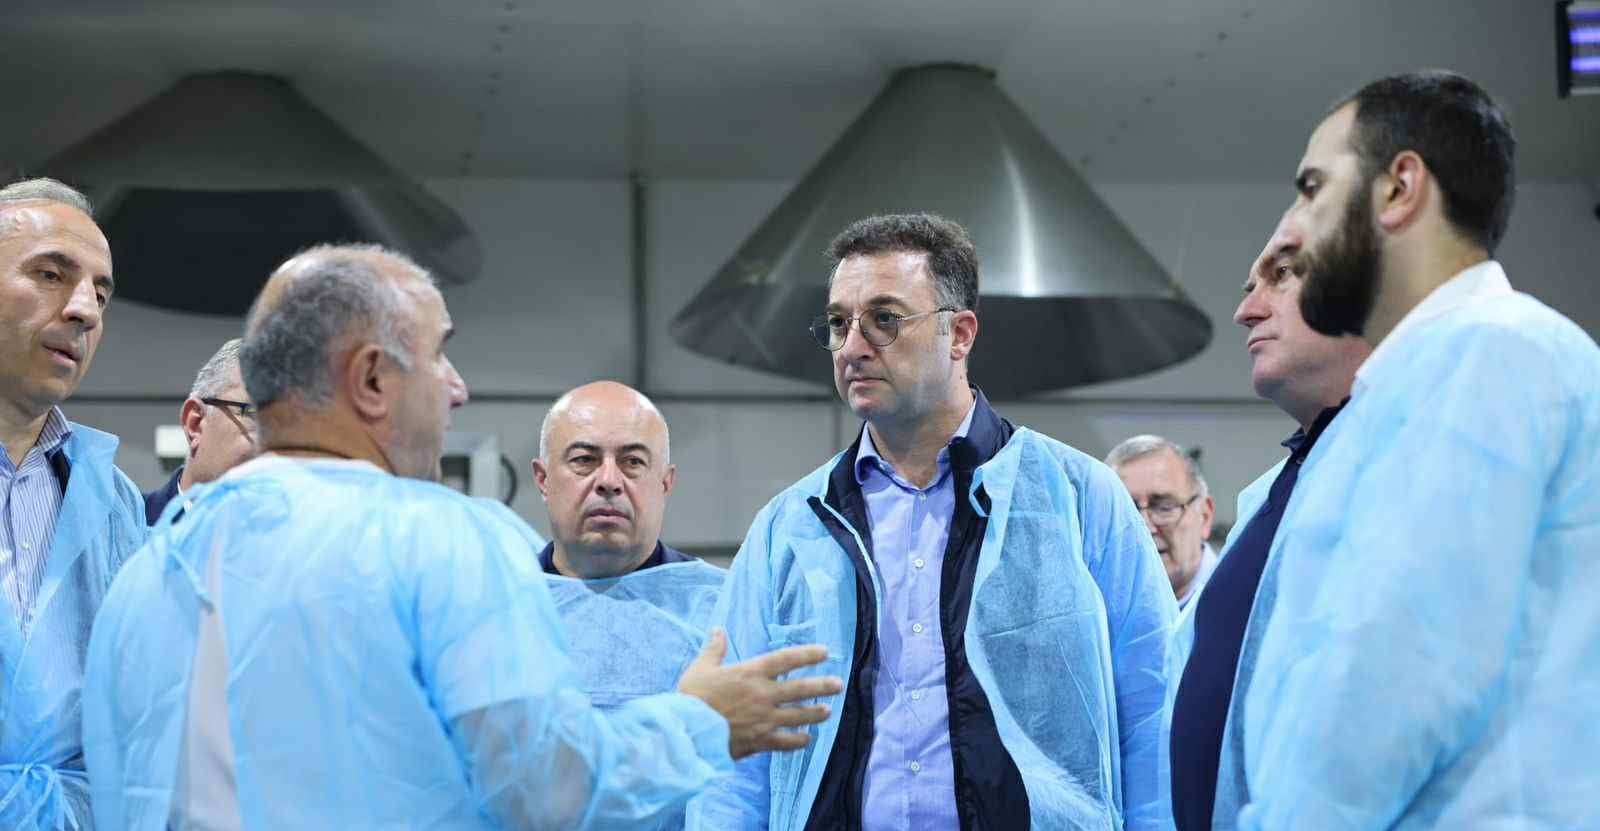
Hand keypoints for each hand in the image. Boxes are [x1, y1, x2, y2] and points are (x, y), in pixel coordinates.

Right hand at [677, 629, 842, 758]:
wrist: (687, 730)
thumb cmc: (692, 697)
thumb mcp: (701, 668)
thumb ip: (714, 649)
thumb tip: (717, 630)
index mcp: (750, 673)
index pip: (785, 659)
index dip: (807, 654)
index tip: (824, 652)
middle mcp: (763, 694)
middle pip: (800, 687)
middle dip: (822, 685)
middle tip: (838, 684)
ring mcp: (764, 718)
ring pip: (798, 715)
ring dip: (815, 713)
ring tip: (828, 711)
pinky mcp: (760, 740)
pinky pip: (785, 741)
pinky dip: (798, 741)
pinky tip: (807, 739)